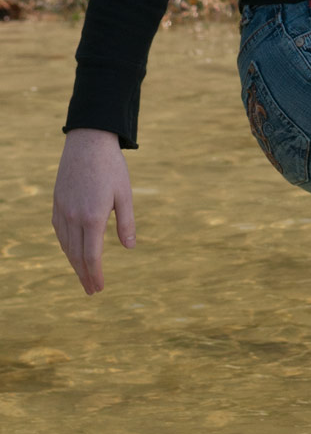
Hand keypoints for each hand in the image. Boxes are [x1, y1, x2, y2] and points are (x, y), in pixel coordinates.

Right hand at [52, 128, 135, 294]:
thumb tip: (130, 248)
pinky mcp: (57, 202)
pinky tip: (71, 251)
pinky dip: (65, 246)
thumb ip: (127, 223)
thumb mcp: (125, 195)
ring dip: (74, 263)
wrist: (88, 142)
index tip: (99, 288)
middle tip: (91, 291)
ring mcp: (62, 209)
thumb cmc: (112, 168)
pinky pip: (59, 231)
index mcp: (93, 216)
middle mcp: (74, 216)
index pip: (92, 255)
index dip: (96, 274)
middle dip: (84, 275)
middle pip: (76, 255)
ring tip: (83, 276)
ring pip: (66, 244)